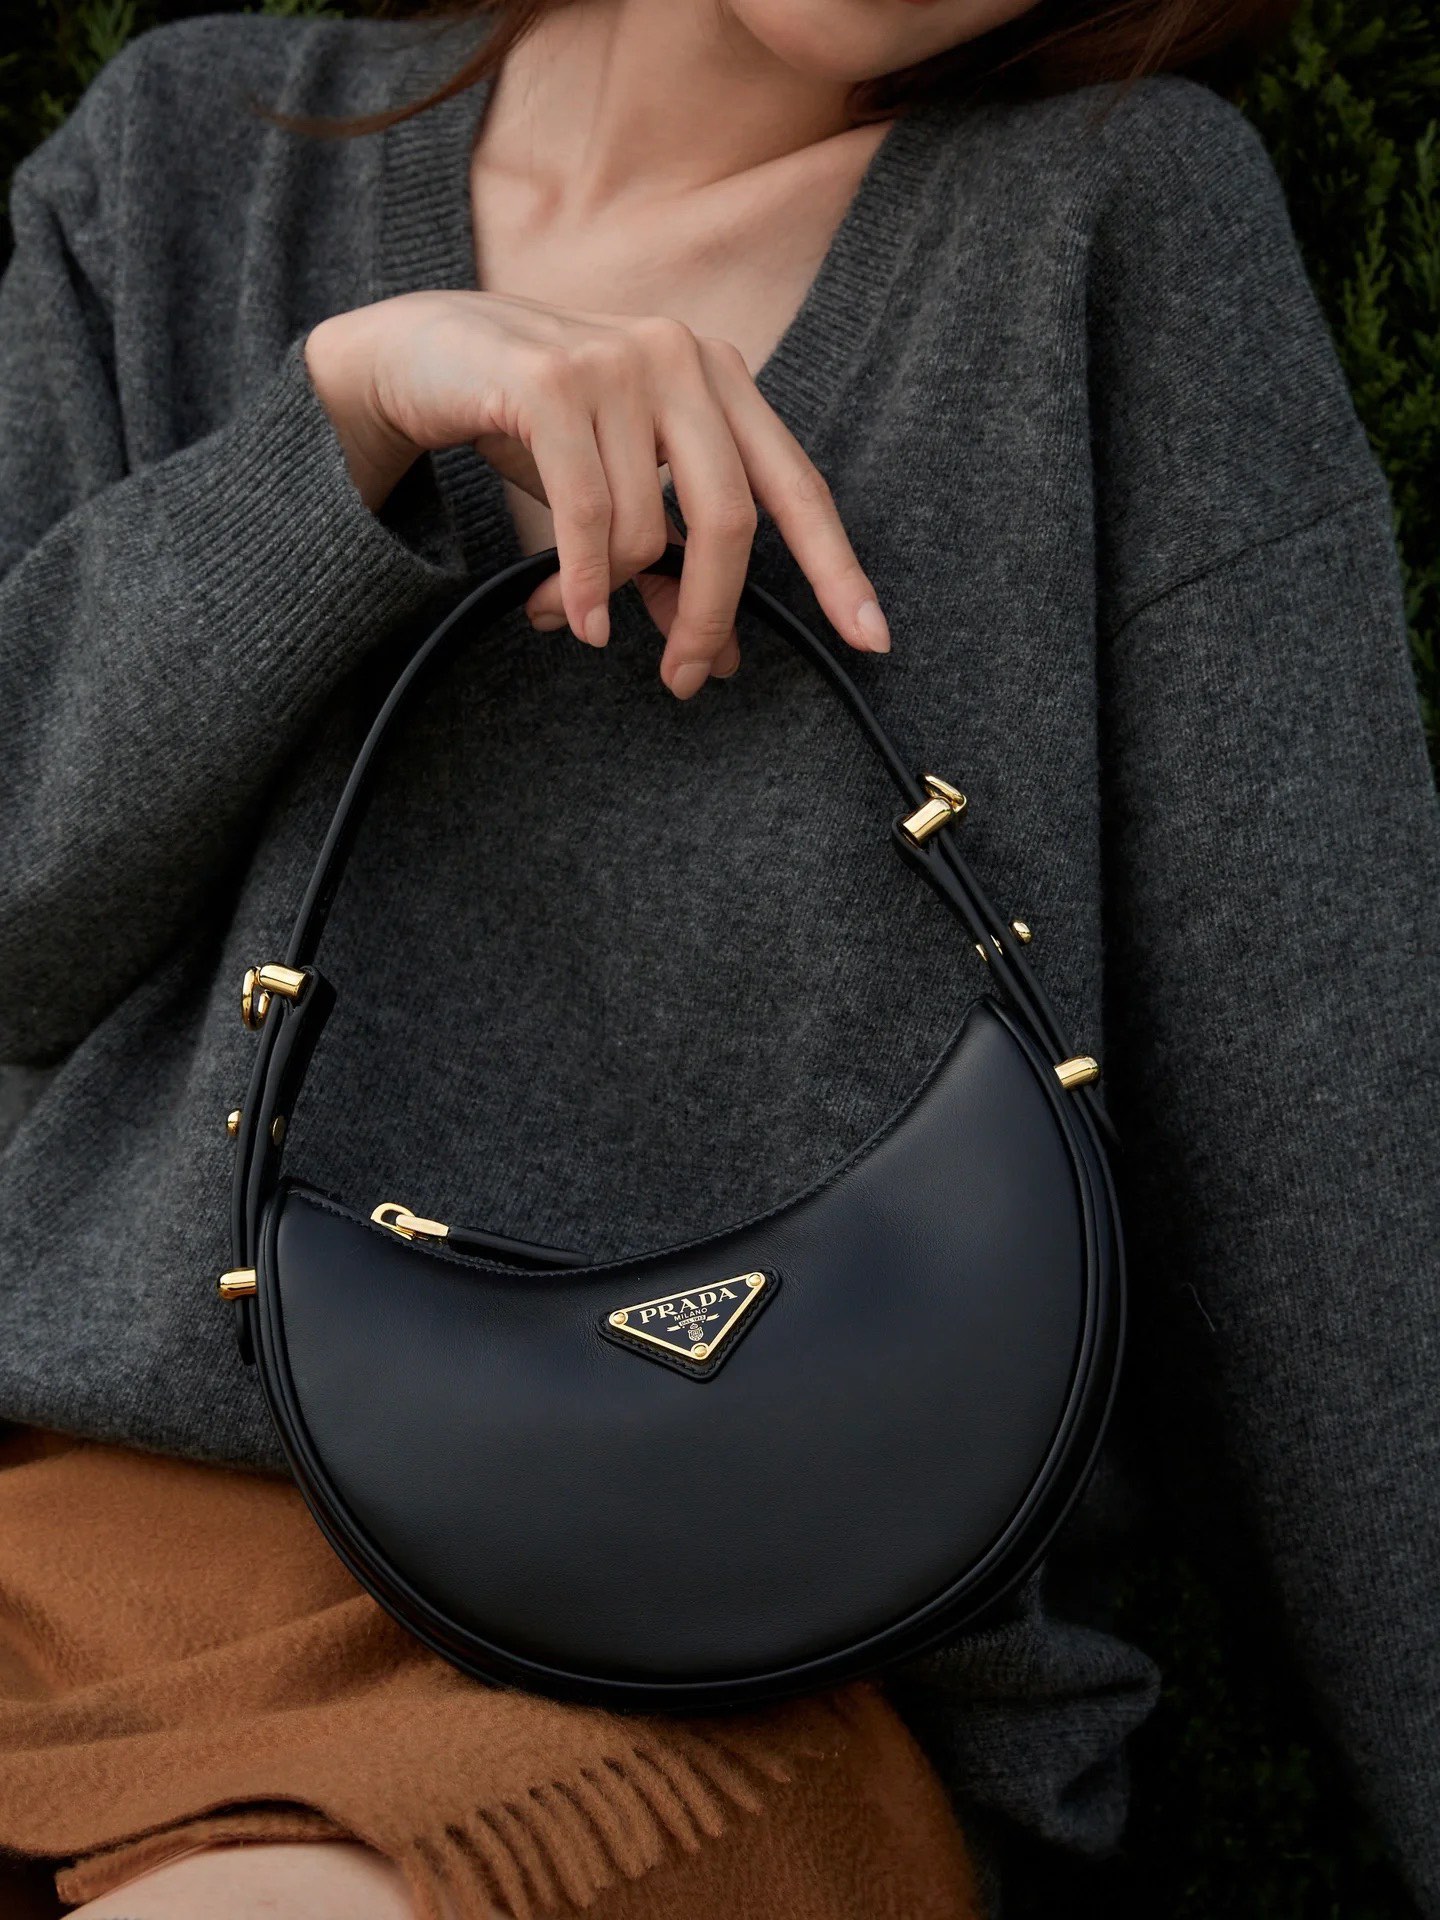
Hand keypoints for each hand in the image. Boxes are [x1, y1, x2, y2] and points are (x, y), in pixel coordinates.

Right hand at [304, 290, 890, 696]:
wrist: (422, 352)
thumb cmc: (534, 426)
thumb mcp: (617, 494)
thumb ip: (671, 567)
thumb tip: (717, 659)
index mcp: (719, 379)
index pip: (797, 487)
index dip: (837, 567)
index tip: (873, 639)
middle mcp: (683, 357)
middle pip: (730, 522)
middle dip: (710, 614)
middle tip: (681, 681)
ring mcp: (620, 362)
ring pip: (643, 528)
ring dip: (606, 592)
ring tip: (569, 610)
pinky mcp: (553, 381)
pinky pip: (587, 516)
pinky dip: (582, 584)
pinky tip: (568, 619)